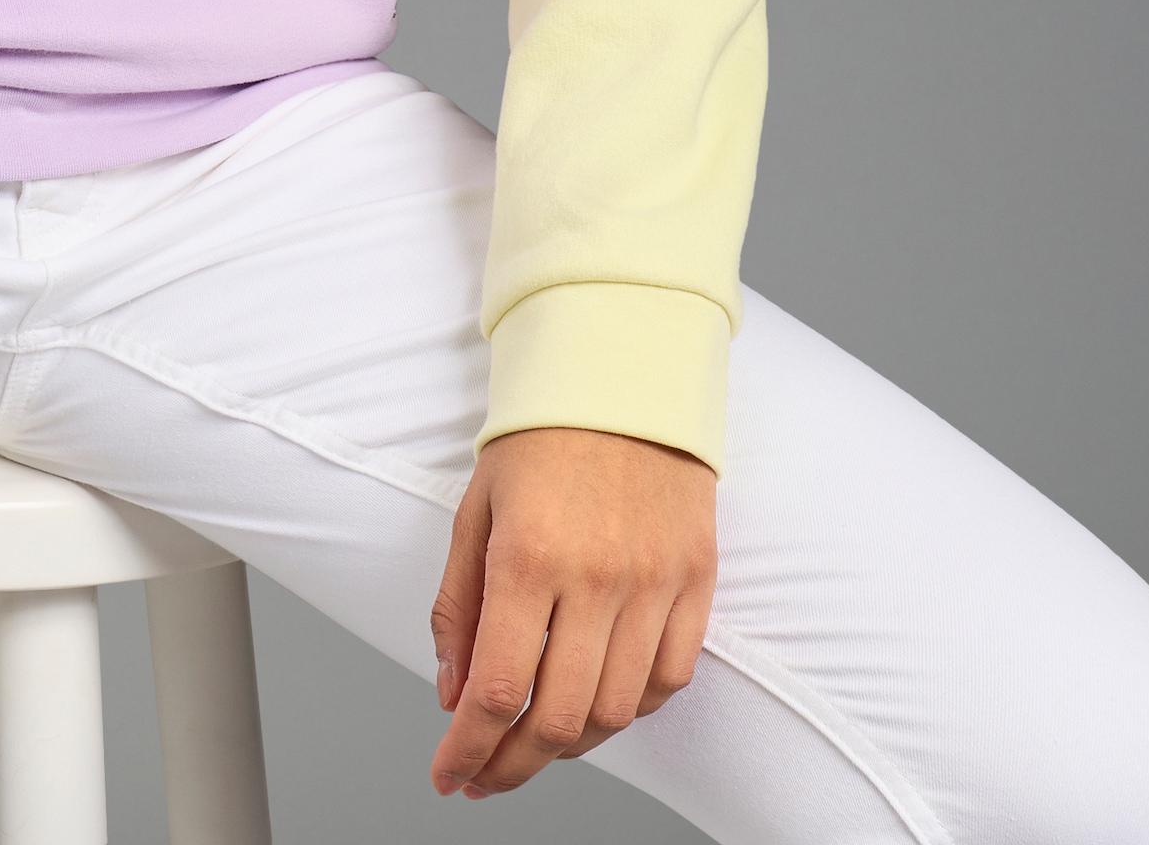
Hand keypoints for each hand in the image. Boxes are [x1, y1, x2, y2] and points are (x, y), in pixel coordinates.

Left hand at [429, 425, 715, 797]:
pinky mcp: (698, 580)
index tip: (450, 775)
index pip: (498, 691)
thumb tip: (453, 697)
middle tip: (486, 773)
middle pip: (558, 720)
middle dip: (514, 765)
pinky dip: (632, 708)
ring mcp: (655, 583)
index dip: (469, 748)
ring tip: (535, 742)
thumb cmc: (539, 439)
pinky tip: (598, 703)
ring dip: (569, 744)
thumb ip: (460, 608)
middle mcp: (597, 579)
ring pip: (617, 711)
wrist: (622, 374)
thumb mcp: (476, 510)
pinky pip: (671, 679)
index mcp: (529, 557)